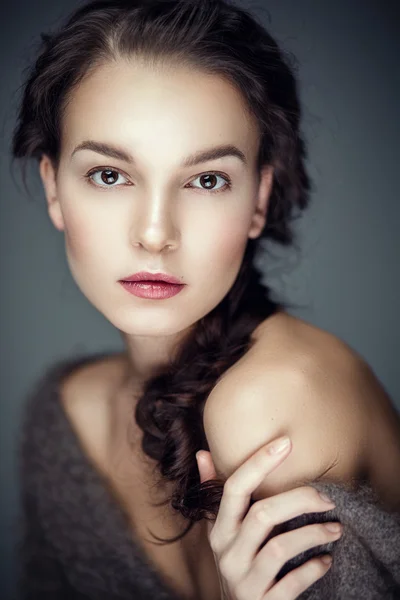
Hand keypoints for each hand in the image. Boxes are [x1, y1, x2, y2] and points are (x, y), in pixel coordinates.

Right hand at [196, 436, 341, 599]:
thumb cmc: (236, 564)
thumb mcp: (221, 531)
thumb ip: (215, 493)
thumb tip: (202, 452)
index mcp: (219, 530)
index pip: (234, 488)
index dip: (259, 462)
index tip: (286, 442)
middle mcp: (227, 553)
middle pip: (262, 514)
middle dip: (299, 500)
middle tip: (327, 498)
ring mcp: (243, 581)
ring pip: (279, 547)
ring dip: (313, 534)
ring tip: (335, 528)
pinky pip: (291, 583)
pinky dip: (312, 569)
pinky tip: (326, 559)